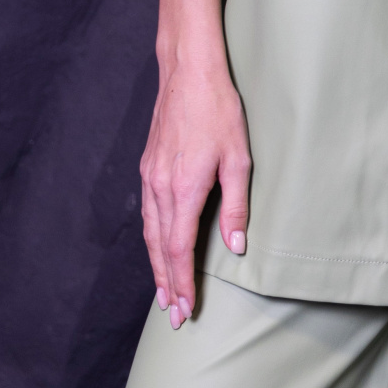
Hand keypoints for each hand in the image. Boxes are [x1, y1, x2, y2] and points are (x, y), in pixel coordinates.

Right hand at [139, 42, 249, 329]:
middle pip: (160, 248)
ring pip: (150, 233)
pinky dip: (152, 240)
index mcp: (184, 188)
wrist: (188, 72)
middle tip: (173, 316)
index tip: (185, 308)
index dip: (182, 282)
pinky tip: (159, 249)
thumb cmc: (219, 111)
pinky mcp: (149, 167)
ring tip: (163, 293)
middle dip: (166, 283)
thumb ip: (236, 206)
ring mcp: (150, 177)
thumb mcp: (239, 158)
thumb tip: (235, 247)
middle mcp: (160, 187)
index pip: (180, 249)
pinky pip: (147, 214)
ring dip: (157, 266)